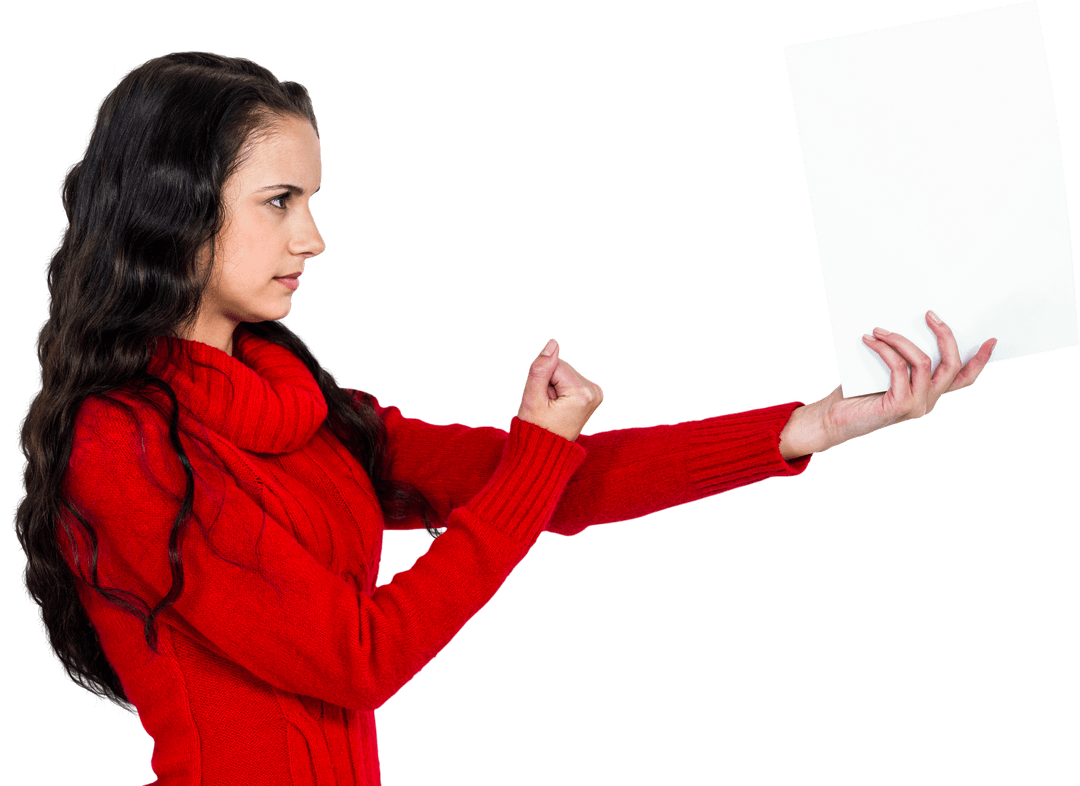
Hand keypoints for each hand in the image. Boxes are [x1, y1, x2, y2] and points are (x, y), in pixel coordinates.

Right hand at [516, 338, 603, 441]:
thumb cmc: (536, 428)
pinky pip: (570, 380)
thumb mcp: (533, 398)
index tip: (544, 401)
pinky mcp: (592, 394)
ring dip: (554, 386)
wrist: (546, 451)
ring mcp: (596, 393)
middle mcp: (594, 391)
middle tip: (547, 406)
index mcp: (582, 393)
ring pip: (565, 373)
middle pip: (562, 368)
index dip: (542, 381)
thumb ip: (541, 369)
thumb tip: (552, 343)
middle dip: (549, 383)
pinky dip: (561, 389)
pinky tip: (560, 405)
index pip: (554, 366)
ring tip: (553, 408)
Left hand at [815, 310, 995, 448]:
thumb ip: (901, 358)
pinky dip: (885, 349)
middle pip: (951, 365)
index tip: (990, 340)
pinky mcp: (899, 405)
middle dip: (944, 335)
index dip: (980, 360)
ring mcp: (916, 406)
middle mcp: (928, 402)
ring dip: (900, 339)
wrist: (832, 420)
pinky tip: (870, 340)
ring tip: (879, 330)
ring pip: (922, 361)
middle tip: (931, 315)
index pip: (963, 379)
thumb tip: (905, 327)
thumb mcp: (884, 373)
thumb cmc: (855, 395)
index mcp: (929, 394)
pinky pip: (898, 367)